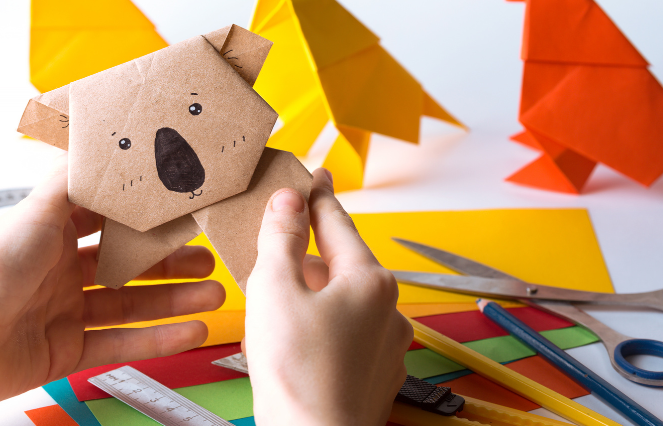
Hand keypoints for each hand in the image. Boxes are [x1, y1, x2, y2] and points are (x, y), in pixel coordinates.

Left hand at [0, 154, 224, 424]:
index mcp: (49, 234)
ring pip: (133, 303)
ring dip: (174, 299)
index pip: (108, 219)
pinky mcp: (69, 349)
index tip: (178, 208)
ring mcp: (66, 312)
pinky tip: (188, 330)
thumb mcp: (33, 215)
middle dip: (170, 261)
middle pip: (128, 264)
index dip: (144, 216)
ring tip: (212, 295)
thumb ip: (68, 182)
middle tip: (207, 256)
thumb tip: (92, 141)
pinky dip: (157, 338)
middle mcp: (59, 271)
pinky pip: (123, 342)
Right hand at [245, 169, 412, 425]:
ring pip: (345, 304)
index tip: (315, 174)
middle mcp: (389, 310)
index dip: (319, 195)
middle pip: (341, 265)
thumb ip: (281, 237)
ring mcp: (388, 346)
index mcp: (370, 280)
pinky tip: (296, 344)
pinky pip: (349, 337)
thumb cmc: (295, 371)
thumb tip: (289, 199)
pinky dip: (324, 330)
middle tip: (274, 251)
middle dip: (306, 257)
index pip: (338, 222)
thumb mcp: (274, 288)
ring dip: (313, 296)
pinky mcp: (378, 376)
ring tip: (277, 307)